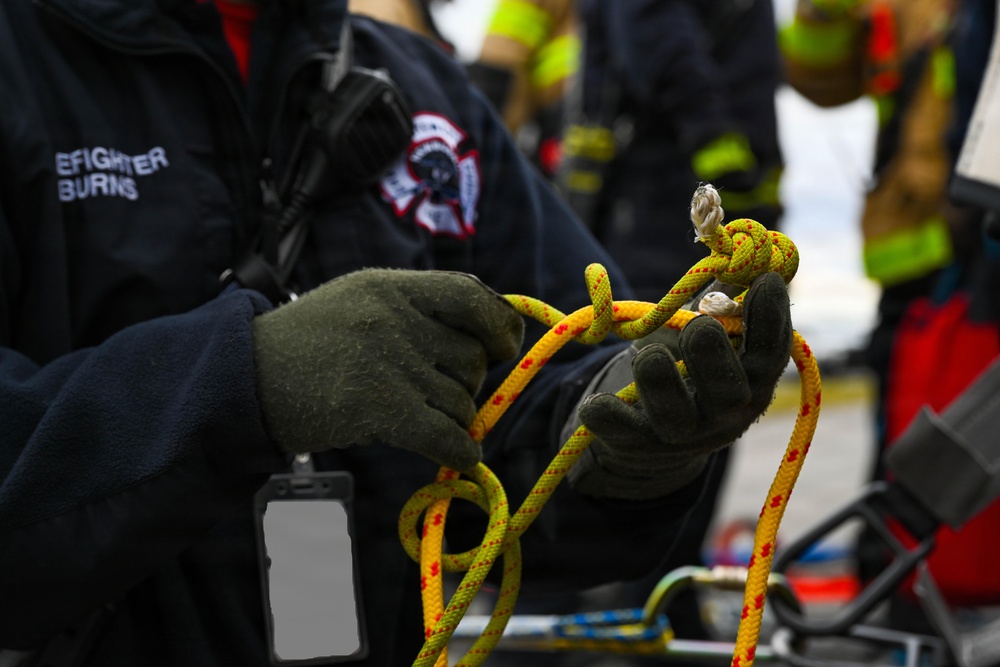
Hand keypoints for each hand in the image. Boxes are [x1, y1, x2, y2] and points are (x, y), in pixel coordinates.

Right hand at [251, 269, 524, 469]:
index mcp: (390, 286)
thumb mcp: (359, 301)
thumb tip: (490, 335)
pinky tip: (458, 457)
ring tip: (425, 420)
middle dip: (468, 383)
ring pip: (462, 402)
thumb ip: (418, 308)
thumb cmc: (307, 344)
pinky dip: (461, 452)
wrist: (244, 379)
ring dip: (456, 420)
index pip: (470, 294)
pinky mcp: (380, 409)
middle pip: (472, 358)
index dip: (499, 323)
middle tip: (440, 394)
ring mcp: (387, 362)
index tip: (505, 345)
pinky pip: (448, 436)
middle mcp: (394, 319)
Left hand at [569, 272, 791, 499]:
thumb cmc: (688, 369)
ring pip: (675, 414)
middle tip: (698, 325)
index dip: (771, 318)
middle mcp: (723, 415)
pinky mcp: (637, 444)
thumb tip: (747, 249)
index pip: (770, 353)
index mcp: (750, 383)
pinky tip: (596, 403)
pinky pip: (621, 431)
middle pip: (729, 391)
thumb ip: (728, 297)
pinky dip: (607, 415)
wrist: (653, 443)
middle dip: (712, 353)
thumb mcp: (712, 335)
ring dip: (661, 379)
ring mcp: (681, 434)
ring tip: (649, 355)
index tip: (764, 280)